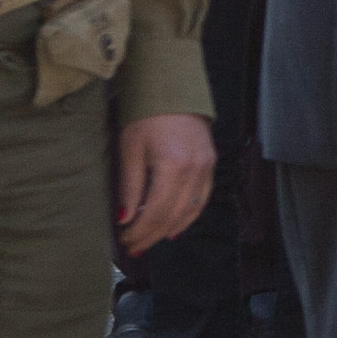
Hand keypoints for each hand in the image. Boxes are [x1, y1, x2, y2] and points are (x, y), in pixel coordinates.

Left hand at [117, 113, 216, 253]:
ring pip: (191, 211)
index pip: (156, 211)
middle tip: (135, 246)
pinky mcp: (211, 165)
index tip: (125, 239)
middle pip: (173, 215)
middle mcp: (195, 170)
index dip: (140, 230)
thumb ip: (130, 187)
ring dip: (170, 229)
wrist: (173, 91)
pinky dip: (188, 215)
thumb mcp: (130, 150)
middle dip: (152, 234)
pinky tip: (174, 226)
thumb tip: (126, 218)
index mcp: (173, 166)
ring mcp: (207, 168)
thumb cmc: (146, 117)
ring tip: (151, 240)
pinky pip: (202, 199)